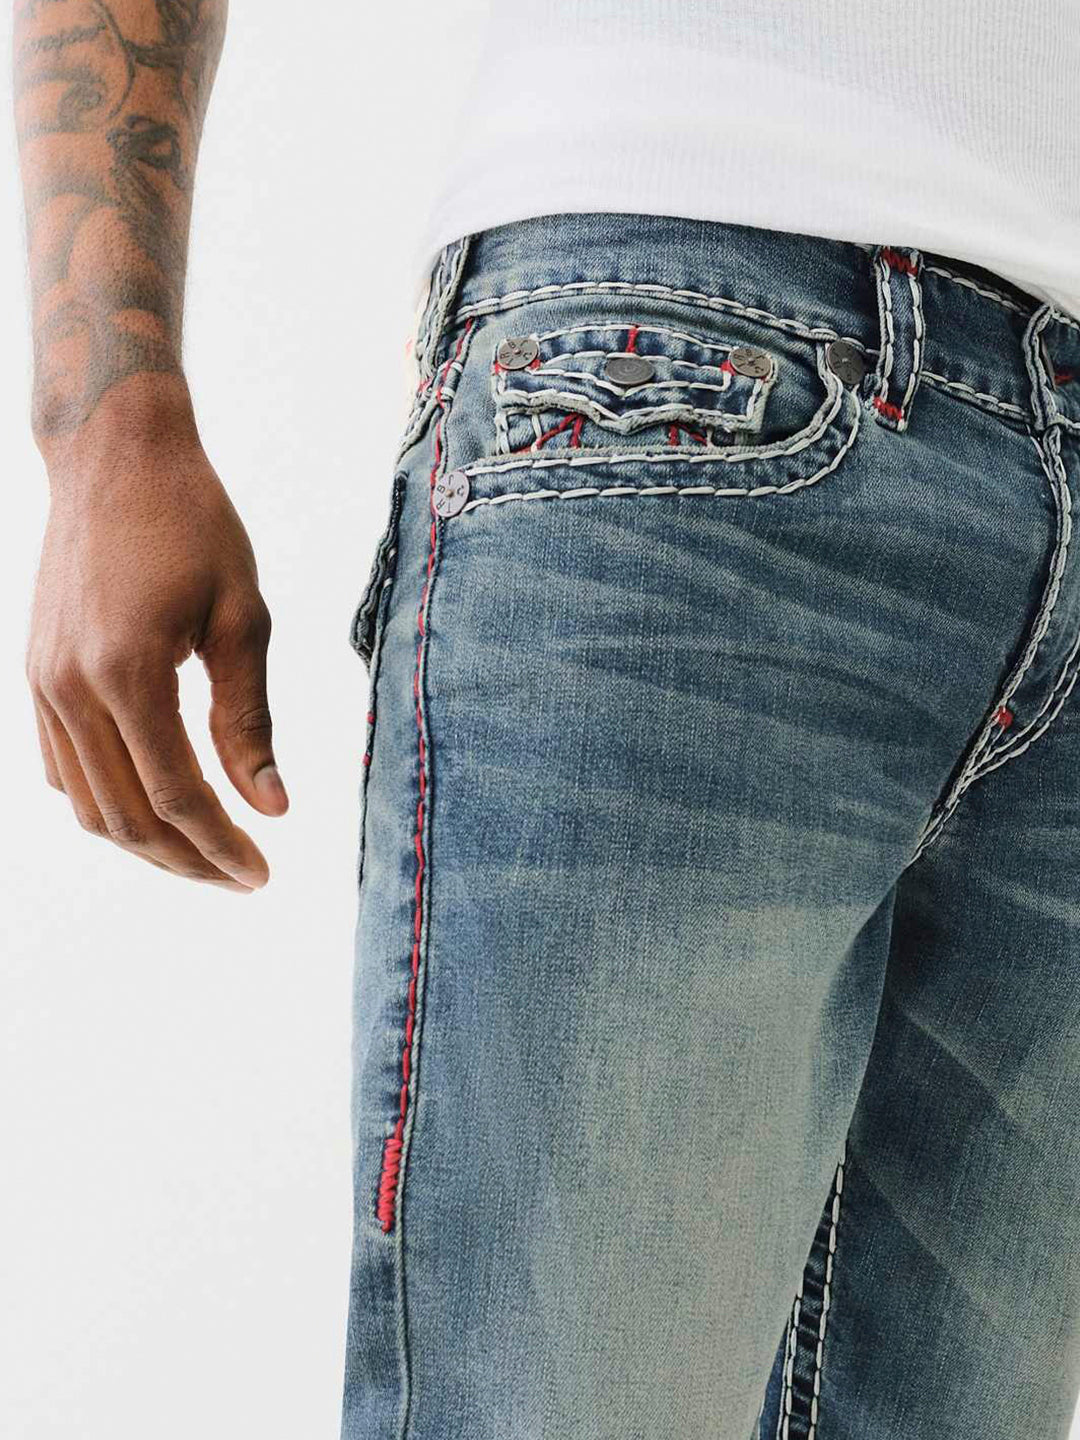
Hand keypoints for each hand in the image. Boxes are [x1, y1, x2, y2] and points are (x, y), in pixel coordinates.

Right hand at [27, 417, 287, 892]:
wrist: (115, 458)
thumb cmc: (194, 525)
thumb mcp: (242, 618)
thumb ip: (250, 720)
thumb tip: (272, 807)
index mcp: (127, 673)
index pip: (178, 796)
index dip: (222, 847)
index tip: (263, 874)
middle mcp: (69, 688)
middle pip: (126, 817)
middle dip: (187, 860)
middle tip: (241, 876)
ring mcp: (41, 684)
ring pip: (87, 804)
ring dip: (146, 841)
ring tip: (204, 851)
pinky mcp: (35, 675)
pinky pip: (62, 768)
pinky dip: (106, 802)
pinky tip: (152, 805)